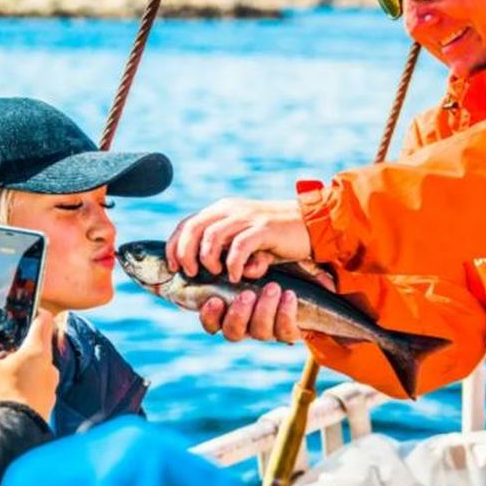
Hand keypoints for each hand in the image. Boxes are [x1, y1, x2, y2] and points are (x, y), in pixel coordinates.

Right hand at [0, 309, 58, 422]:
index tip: (26, 312)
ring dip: (22, 371)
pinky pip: (35, 391)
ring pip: (36, 371)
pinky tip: (6, 396)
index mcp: (38, 351)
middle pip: (39, 348)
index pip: (44, 320)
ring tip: (1, 377)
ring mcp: (50, 389)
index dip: (35, 312)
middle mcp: (50, 368)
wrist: (11, 433)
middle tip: (3, 350)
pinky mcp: (46, 406)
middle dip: (21, 347)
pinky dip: (23, 390)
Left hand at [166, 198, 311, 282]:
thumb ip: (223, 247)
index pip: (186, 224)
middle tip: (193, 273)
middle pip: (193, 229)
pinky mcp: (264, 228)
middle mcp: (230, 210)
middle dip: (186, 254)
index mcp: (221, 210)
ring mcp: (247, 217)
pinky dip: (233, 265)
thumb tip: (200, 268)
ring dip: (209, 260)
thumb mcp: (243, 237)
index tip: (175, 267)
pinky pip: (239, 247)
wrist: (310, 224)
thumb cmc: (274, 237)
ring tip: (218, 274)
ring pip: (212, 237)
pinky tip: (238, 276)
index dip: (175, 246)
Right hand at [199, 263, 335, 342]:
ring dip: (264, 310)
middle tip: (247, 294)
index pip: (211, 323)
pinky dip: (285, 313)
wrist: (299, 273)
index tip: (215, 300)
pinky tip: (289, 295)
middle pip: (232, 333)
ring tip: (273, 287)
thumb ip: (236, 260)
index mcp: (227, 312)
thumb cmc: (264, 264)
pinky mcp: (287, 331)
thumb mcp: (247, 259)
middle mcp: (245, 325)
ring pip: (259, 332)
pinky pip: (285, 332)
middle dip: (238, 315)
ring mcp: (266, 330)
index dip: (210, 316)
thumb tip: (238, 263)